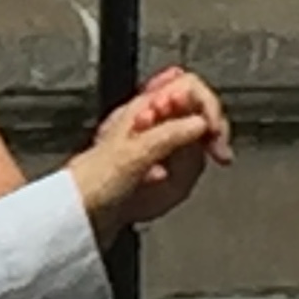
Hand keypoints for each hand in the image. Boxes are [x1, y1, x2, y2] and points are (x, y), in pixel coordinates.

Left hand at [67, 67, 230, 240]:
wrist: (81, 213)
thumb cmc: (92, 182)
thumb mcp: (132, 155)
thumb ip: (168, 135)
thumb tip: (199, 124)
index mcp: (143, 107)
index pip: (188, 86)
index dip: (205, 103)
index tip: (211, 129)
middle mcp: (153, 120)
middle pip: (200, 109)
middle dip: (212, 129)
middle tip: (217, 152)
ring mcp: (159, 142)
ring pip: (200, 137)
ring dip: (198, 155)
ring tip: (177, 173)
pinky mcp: (163, 165)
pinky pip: (191, 161)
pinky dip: (190, 171)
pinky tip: (171, 181)